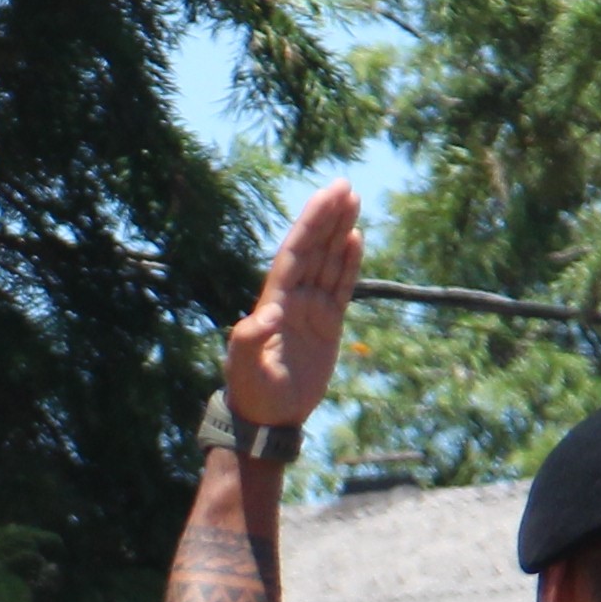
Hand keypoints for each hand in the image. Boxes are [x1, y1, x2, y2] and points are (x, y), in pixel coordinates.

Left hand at [226, 178, 361, 429]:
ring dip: (338, 232)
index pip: (294, 253)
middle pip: (312, 249)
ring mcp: (310, 309)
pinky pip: (341, 286)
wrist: (267, 417)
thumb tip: (265, 314)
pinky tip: (355, 238)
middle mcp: (291, 299)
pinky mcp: (327, 324)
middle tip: (344, 184)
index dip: (309, 224)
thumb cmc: (252, 392)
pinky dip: (348, 263)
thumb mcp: (244, 367)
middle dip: (326, 217)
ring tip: (352, 201)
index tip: (326, 196)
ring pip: (328, 261)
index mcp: (272, 301)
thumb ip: (249, 340)